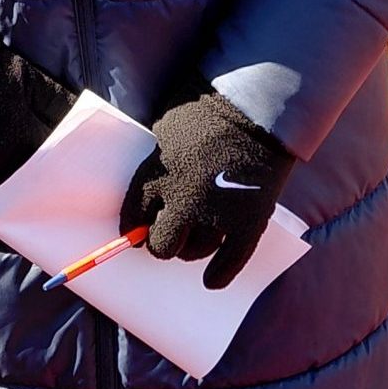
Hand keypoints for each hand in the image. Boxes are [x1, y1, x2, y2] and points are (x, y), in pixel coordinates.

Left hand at [119, 88, 295, 289]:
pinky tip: (211, 282)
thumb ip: (158, 163)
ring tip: (193, 244)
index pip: (133, 218)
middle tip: (169, 236)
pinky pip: (231, 260)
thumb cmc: (206, 110)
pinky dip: (220, 274)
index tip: (136, 233)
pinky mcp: (247, 221)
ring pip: (194, 252)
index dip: (134, 229)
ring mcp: (216, 214)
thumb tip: (151, 192)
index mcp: (157, 175)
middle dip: (162, 242)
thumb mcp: (167, 131)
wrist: (254, 106)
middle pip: (162, 243)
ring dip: (190, 250)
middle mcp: (182, 200)